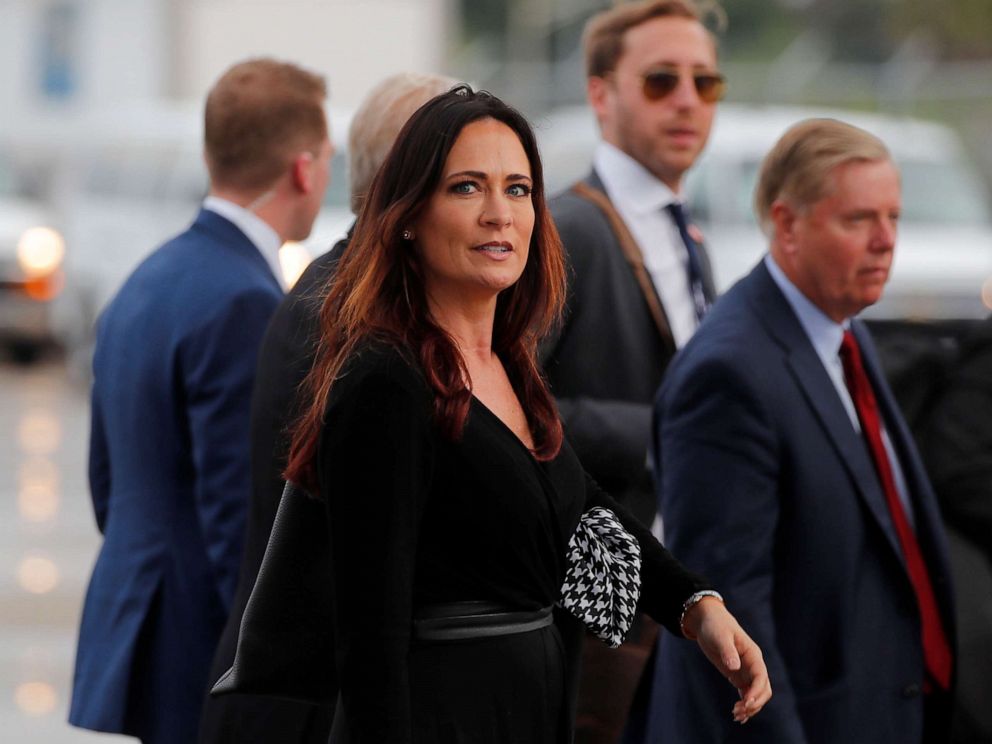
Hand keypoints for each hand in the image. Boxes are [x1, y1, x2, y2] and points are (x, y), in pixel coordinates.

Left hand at [682, 597, 771, 723]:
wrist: (707, 621)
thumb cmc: (715, 625)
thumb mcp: (720, 636)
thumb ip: (728, 651)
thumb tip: (735, 667)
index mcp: (753, 654)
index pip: (761, 677)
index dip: (756, 692)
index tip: (746, 703)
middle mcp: (753, 665)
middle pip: (763, 689)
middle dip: (754, 703)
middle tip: (738, 712)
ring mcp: (746, 671)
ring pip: (756, 694)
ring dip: (749, 707)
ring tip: (736, 716)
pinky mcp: (737, 675)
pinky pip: (746, 694)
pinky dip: (744, 704)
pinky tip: (736, 713)